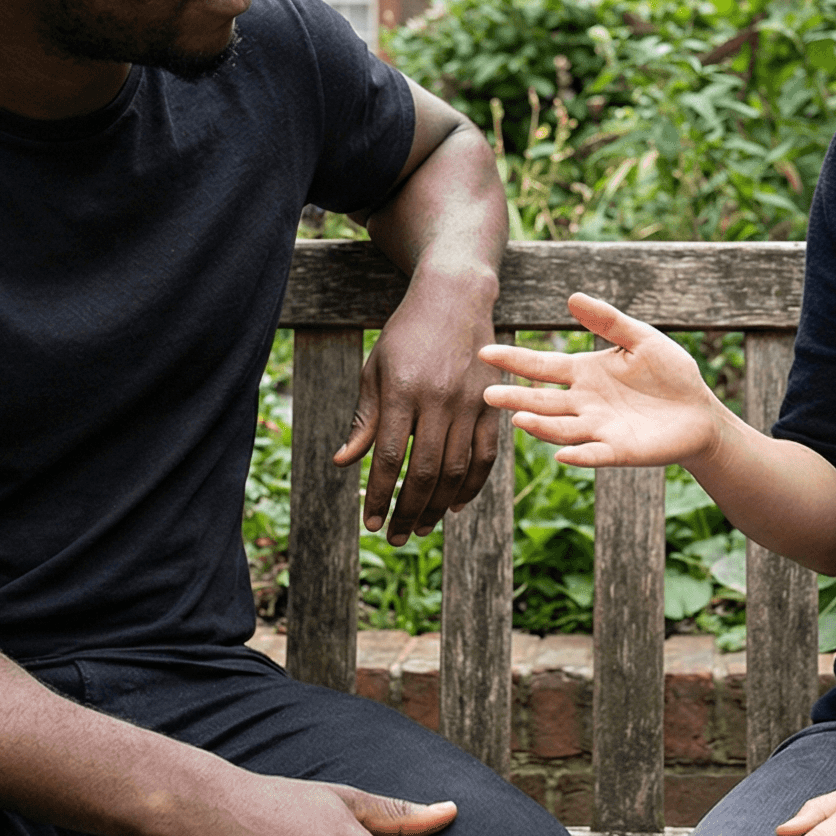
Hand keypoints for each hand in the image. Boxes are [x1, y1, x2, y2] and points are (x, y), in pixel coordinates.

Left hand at [336, 274, 501, 543]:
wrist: (455, 298)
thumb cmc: (405, 336)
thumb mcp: (375, 369)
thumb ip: (365, 418)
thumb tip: (343, 461)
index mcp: (403, 391)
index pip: (388, 457)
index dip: (379, 495)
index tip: (370, 522)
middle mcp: (439, 399)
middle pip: (425, 471)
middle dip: (408, 510)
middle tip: (396, 536)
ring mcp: (470, 403)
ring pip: (457, 470)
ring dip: (438, 506)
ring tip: (420, 527)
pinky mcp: (492, 405)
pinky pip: (484, 456)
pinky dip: (471, 486)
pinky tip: (454, 505)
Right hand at [478, 293, 725, 469]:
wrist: (700, 411)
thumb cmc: (670, 373)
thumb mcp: (641, 339)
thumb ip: (608, 321)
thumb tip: (572, 297)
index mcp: (585, 373)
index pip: (542, 367)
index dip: (515, 361)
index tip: (486, 353)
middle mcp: (584, 403)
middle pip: (543, 401)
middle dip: (516, 398)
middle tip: (487, 395)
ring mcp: (599, 429)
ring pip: (562, 429)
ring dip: (541, 426)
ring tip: (520, 419)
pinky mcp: (619, 450)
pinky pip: (594, 454)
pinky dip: (579, 455)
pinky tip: (563, 455)